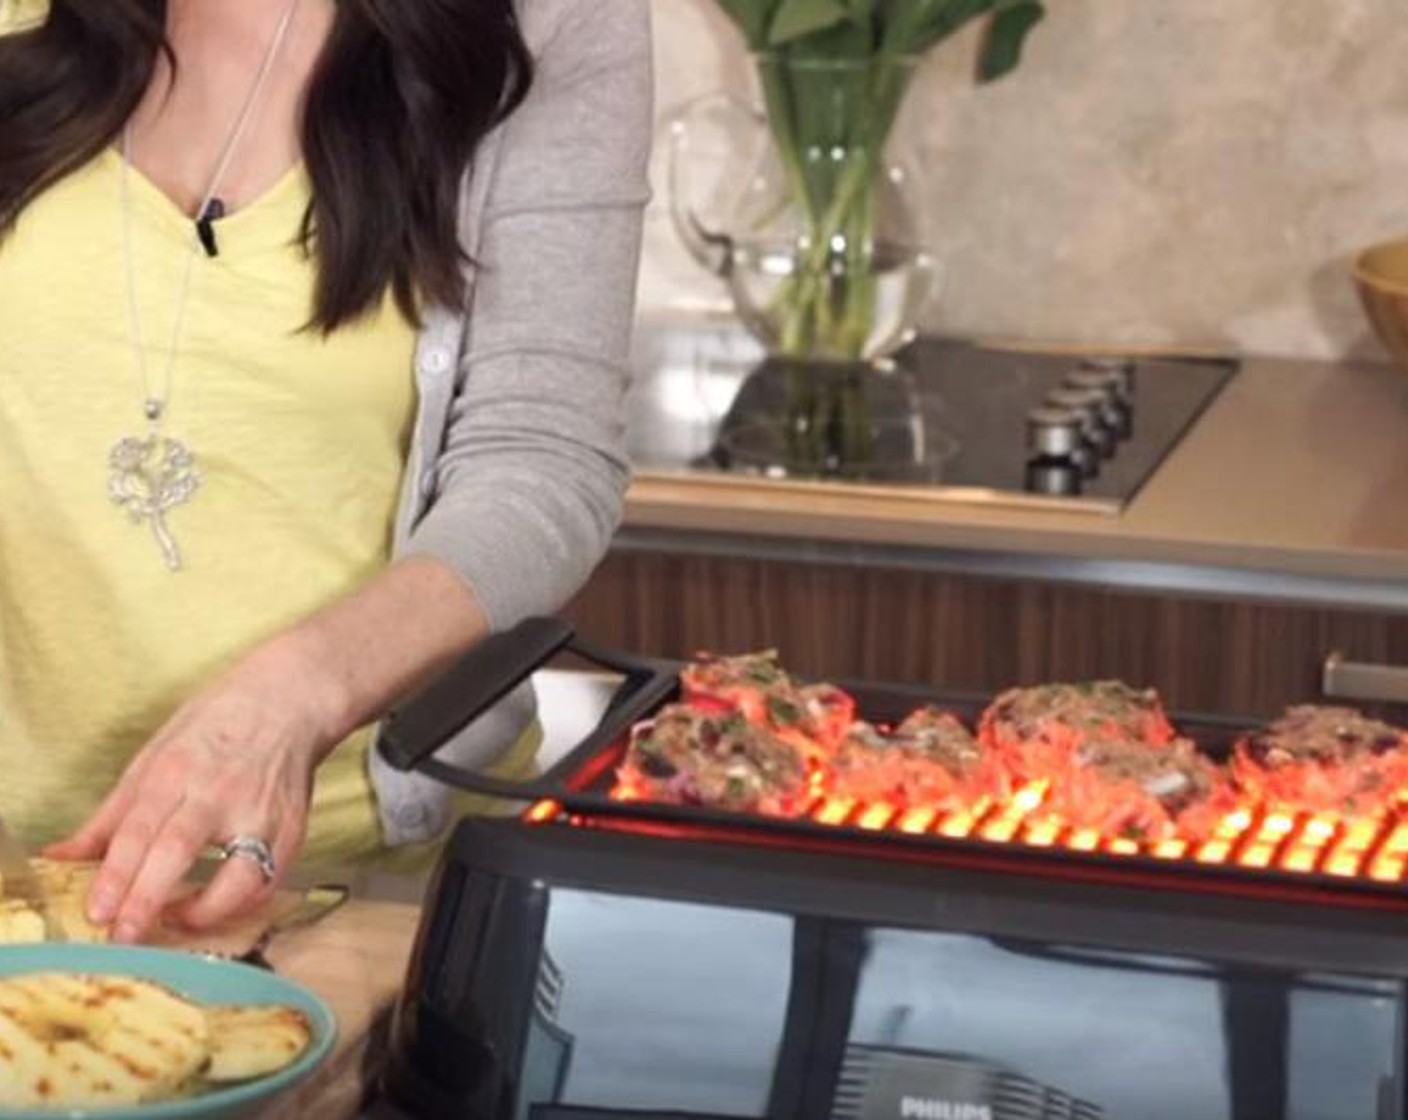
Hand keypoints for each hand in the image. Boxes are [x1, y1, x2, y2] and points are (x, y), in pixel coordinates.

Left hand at [46, 636, 344, 943]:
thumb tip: (61, 857)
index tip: (98, 911)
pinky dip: (240, 904)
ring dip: (204, 910)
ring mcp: (262, 811)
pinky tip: (214, 908)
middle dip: (147, 898)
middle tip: (124, 934)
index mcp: (177, 768)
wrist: (288, 701)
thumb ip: (111, 816)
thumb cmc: (215, 726)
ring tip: (174, 923)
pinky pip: (269, 880)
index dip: (117, 875)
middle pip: (179, 849)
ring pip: (238, 874)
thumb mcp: (153, 757)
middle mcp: (220, 790)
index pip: (139, 829)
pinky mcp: (293, 827)